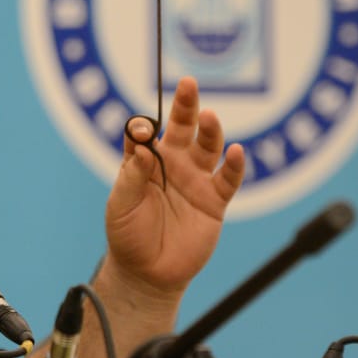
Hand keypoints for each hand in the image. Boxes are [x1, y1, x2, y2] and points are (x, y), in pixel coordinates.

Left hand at [102, 76, 244, 297]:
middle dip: (185, 106)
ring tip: (210, 117)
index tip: (141, 131)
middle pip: (182, 127)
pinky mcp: (214, 201)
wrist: (147, 273)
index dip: (142, 127)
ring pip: (208, 146)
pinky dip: (235, 165)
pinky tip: (236, 151)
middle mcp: (173, 164)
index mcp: (145, 160)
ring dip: (210, 130)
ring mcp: (196, 180)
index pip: (145, 133)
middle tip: (188, 84)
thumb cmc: (127, 234)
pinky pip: (229, 179)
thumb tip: (143, 147)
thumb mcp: (121, 204)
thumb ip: (132, 176)